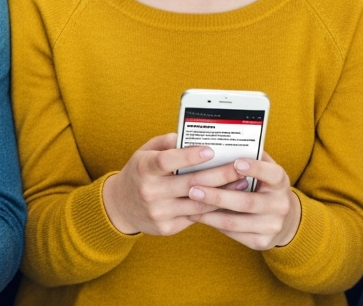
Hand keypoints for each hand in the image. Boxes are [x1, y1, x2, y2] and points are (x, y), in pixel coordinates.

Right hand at [101, 133, 246, 235]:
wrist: (120, 206)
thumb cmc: (139, 173)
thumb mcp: (145, 153)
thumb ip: (166, 143)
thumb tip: (191, 135)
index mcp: (143, 168)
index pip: (167, 161)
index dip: (189, 156)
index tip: (211, 150)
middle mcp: (150, 191)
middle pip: (191, 184)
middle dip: (219, 175)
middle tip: (240, 167)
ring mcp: (158, 212)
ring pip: (198, 204)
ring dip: (223, 194)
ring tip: (242, 183)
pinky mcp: (166, 228)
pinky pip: (195, 218)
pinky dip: (213, 209)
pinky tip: (228, 201)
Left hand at [188, 152, 300, 249]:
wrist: (282, 219)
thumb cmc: (262, 184)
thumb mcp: (262, 168)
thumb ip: (248, 156)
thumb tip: (220, 141)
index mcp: (280, 182)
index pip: (271, 174)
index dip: (255, 169)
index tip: (236, 163)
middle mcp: (280, 205)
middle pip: (246, 202)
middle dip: (217, 196)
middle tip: (193, 189)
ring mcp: (272, 226)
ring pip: (235, 221)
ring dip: (208, 213)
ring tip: (188, 203)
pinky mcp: (261, 242)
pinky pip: (232, 233)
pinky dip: (212, 224)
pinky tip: (195, 215)